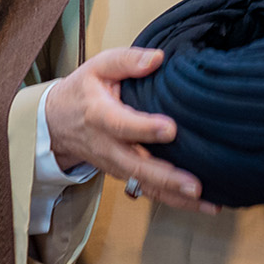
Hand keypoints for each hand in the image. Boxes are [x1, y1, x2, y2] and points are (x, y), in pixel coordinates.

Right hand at [43, 48, 217, 214]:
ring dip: (176, 196)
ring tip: (206, 203)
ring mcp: (116, 165)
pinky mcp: (124, 174)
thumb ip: (127, 60)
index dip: (145, 129)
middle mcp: (108, 146)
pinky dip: (174, 200)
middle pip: (137, 166)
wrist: (57, 123)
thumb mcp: (98, 67)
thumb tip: (158, 58)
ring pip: (145, 185)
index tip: (170, 129)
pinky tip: (202, 204)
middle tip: (194, 185)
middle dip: (167, 178)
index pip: (123, 125)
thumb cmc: (82, 91)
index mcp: (100, 116)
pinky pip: (149, 190)